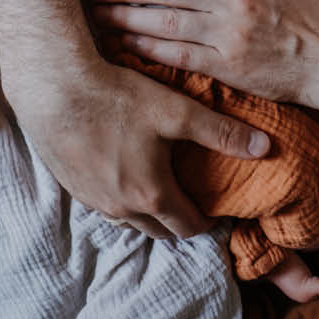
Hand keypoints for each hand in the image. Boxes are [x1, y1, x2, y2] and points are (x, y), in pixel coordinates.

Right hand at [12, 57, 270, 239]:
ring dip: (148, 213)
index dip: (207, 222)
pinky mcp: (70, 186)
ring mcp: (92, 200)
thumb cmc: (116, 97)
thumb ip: (221, 132)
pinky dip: (120, 200)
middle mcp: (121, 208)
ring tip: (160, 192)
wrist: (53, 87)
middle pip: (159, 231)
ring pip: (129, 221)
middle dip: (179, 222)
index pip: (188, 226)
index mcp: (151, 194)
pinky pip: (104, 205)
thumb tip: (265, 147)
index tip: (217, 212)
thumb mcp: (176, 111)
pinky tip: (122, 175)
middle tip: (193, 204)